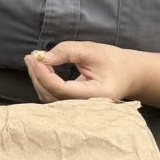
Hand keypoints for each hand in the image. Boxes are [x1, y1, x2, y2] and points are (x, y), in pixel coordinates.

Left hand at [24, 41, 146, 103]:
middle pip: (52, 96)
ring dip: (38, 79)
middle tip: (31, 56)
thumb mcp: (93, 50)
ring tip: (34, 60)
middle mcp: (85, 108)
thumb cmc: (114, 62)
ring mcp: (78, 109)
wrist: (128, 75)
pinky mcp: (71, 106)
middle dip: (38, 76)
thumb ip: (68, 51)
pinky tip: (40, 69)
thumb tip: (42, 57)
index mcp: (96, 96)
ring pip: (49, 99)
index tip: (35, 58)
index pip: (62, 89)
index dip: (44, 74)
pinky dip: (43, 83)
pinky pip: (52, 98)